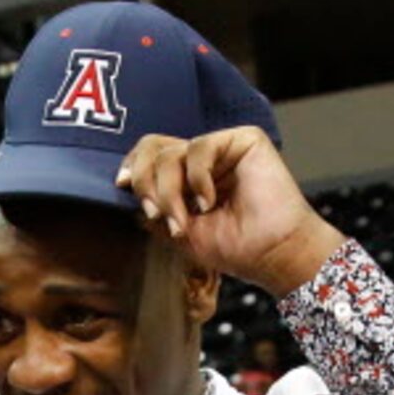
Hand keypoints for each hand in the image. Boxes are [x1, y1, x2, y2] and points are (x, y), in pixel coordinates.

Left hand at [116, 129, 345, 297]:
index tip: (121, 187)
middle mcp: (201, 160)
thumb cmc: (234, 248)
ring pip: (171, 152)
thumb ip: (153, 209)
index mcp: (185, 177)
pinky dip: (197, 179)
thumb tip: (124, 187)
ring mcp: (221, 148)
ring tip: (184, 221)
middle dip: (145, 182)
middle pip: (152, 148)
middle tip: (156, 213)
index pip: (148, 157)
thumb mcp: (179, 233)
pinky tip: (209, 201)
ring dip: (169, 192)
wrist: (272, 254)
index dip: (131, 167)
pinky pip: (200, 147)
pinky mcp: (243, 139)